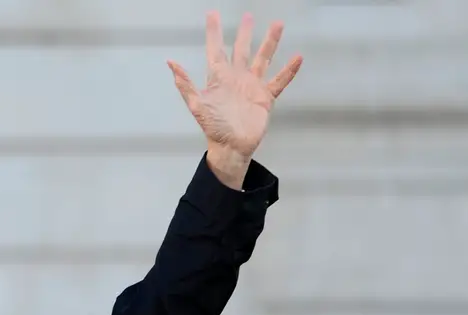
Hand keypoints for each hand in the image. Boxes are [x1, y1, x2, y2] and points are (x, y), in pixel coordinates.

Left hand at [167, 12, 301, 187]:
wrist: (231, 146)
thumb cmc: (212, 127)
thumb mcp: (196, 104)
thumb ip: (185, 83)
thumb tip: (171, 62)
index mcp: (219, 78)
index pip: (216, 49)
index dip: (214, 32)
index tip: (212, 14)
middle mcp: (236, 78)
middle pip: (241, 50)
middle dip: (244, 33)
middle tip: (248, 16)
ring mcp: (252, 86)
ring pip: (263, 59)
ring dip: (270, 43)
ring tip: (277, 25)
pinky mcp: (265, 97)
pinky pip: (279, 81)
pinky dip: (289, 71)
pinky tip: (297, 58)